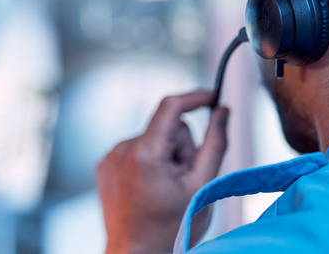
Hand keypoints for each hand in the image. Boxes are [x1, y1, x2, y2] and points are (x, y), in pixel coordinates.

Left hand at [97, 90, 229, 253]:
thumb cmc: (171, 229)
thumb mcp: (202, 185)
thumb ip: (216, 143)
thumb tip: (223, 112)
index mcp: (144, 153)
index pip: (171, 106)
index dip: (196, 97)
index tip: (213, 98)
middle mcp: (121, 149)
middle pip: (167, 128)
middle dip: (182, 148)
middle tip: (183, 180)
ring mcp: (110, 158)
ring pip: (153, 139)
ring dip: (166, 158)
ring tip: (165, 190)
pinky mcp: (106, 166)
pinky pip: (137, 151)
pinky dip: (149, 164)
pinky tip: (150, 190)